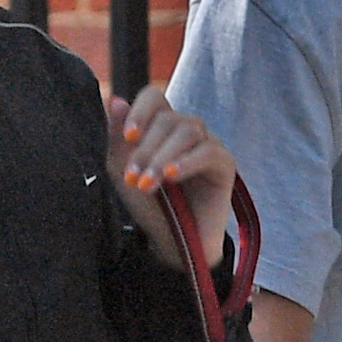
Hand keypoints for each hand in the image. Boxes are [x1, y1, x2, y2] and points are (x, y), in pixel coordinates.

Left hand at [109, 85, 236, 276]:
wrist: (173, 244)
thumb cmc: (149, 207)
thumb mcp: (123, 173)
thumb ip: (117, 138)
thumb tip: (116, 100)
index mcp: (161, 127)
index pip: (154, 97)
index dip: (141, 111)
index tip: (128, 137)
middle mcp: (186, 130)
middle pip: (168, 118)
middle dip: (146, 149)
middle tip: (133, 179)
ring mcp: (207, 144)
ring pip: (187, 131)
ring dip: (162, 157)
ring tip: (148, 185)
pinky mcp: (224, 163)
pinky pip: (208, 151)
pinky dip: (187, 162)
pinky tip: (172, 177)